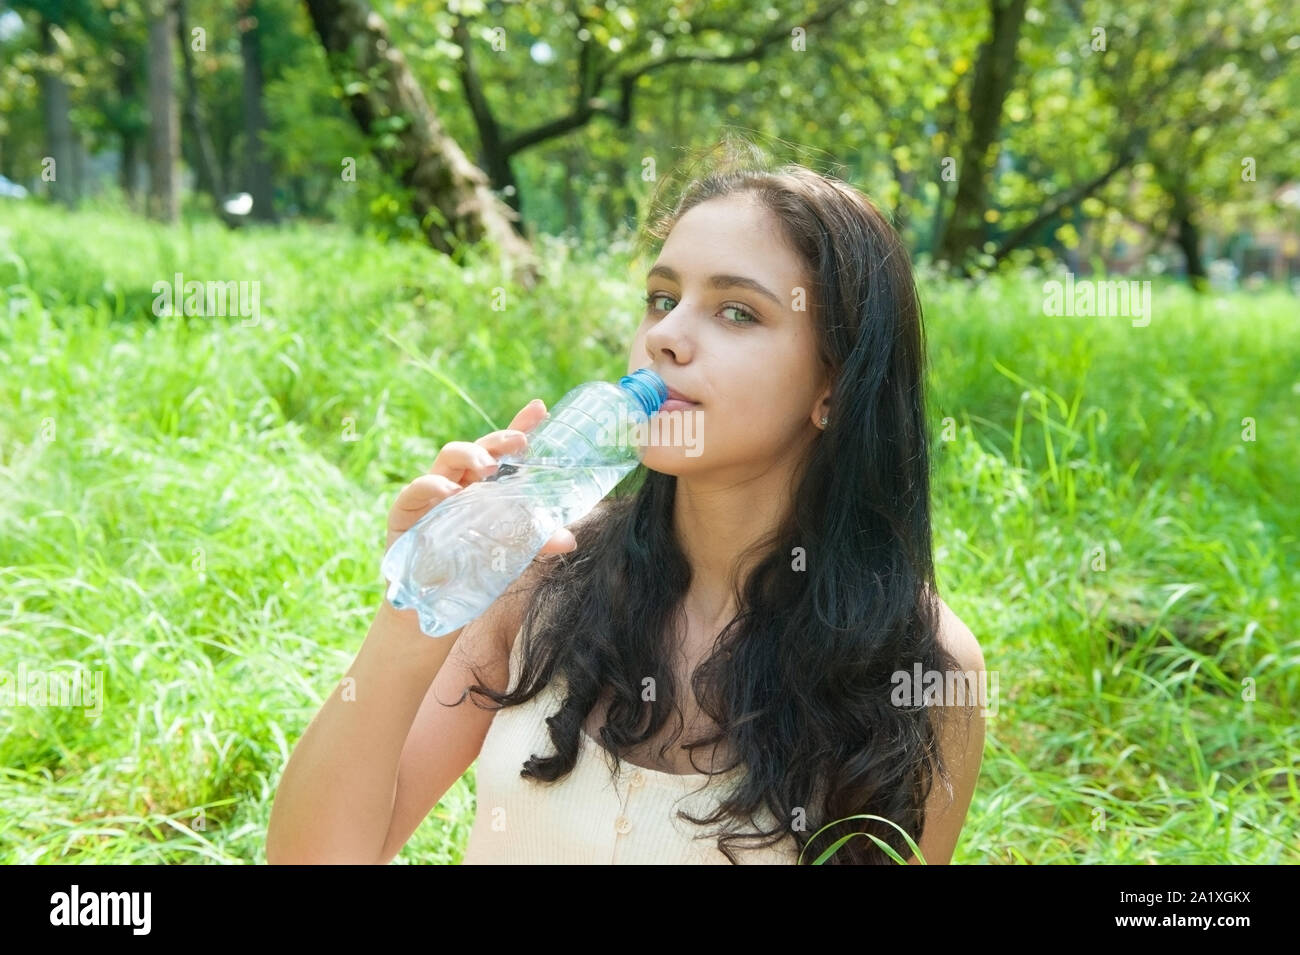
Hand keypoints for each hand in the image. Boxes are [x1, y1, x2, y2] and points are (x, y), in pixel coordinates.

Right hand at [384, 398, 578, 555]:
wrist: (430, 602)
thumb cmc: (470, 567)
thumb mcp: (509, 553)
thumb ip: (536, 541)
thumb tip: (569, 539)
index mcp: (486, 485)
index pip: (505, 451)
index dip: (521, 426)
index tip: (540, 408)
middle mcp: (461, 482)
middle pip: (479, 448)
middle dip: (499, 439)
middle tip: (519, 441)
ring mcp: (432, 494)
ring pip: (447, 457)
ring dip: (469, 455)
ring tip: (488, 466)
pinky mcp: (407, 511)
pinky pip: (417, 490)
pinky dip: (432, 486)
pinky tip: (450, 492)